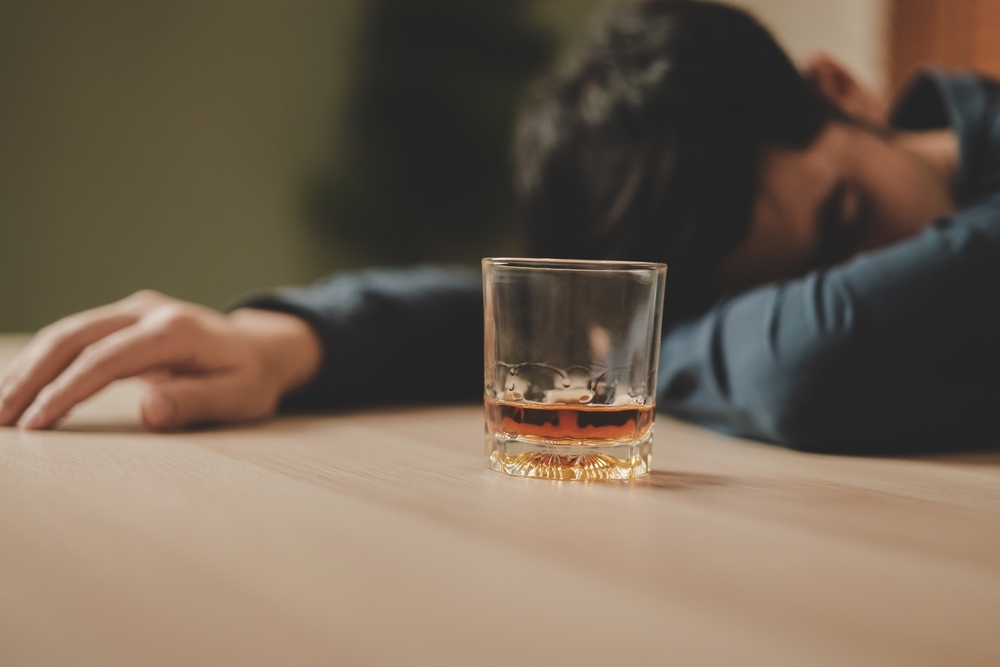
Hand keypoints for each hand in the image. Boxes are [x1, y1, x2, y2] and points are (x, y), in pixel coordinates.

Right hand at [0, 291, 321, 429]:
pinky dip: (43, 360)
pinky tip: (20, 387)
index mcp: (176, 331)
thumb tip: (149, 410)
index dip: (67, 390)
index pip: (108, 358)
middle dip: (30, 378)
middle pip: (74, 337)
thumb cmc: (252, 378)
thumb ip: (196, 402)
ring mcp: (134, 310)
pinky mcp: (124, 318)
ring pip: (66, 332)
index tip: (35, 423)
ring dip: (28, 369)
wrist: (263, 348)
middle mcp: (149, 311)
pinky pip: (75, 336)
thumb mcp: (239, 397)